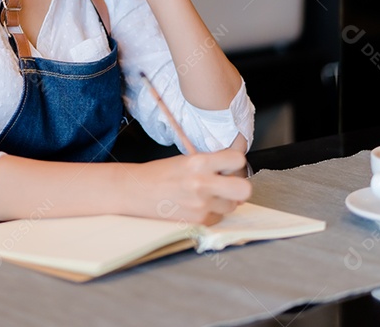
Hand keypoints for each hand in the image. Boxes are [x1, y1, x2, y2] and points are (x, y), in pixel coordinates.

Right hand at [120, 150, 252, 225]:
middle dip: (240, 187)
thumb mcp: (185, 160)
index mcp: (198, 162)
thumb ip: (210, 165)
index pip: (237, 159)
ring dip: (223, 201)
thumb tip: (232, 174)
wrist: (135, 191)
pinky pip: (217, 218)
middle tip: (229, 185)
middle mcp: (202, 183)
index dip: (234, 162)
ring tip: (206, 196)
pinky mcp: (197, 220)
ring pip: (232, 206)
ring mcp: (200, 205)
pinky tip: (196, 206)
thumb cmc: (158, 175)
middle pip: (244, 189)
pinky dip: (211, 213)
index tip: (229, 165)